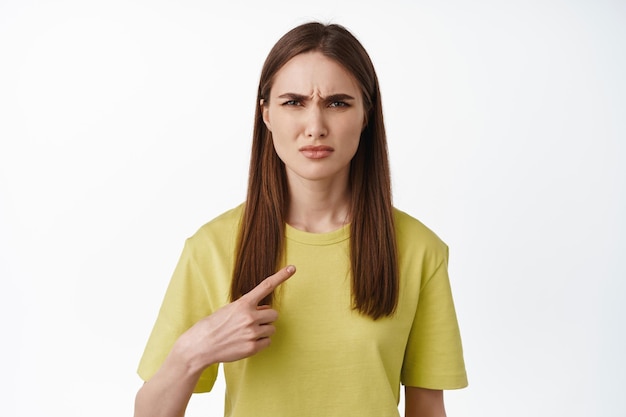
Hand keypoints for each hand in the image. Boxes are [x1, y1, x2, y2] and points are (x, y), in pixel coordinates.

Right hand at [176, 265, 295, 368]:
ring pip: (271, 329)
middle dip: (266, 318)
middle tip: (252, 322)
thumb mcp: (230, 310)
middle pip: (274, 314)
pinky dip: (260, 342)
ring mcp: (252, 333)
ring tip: (246, 333)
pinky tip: (246, 342)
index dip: (281, 276)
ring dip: (263, 330)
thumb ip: (249, 307)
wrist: (201, 345)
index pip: (266, 286)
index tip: (292, 268)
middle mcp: (250, 317)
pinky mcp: (252, 347)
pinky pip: (267, 342)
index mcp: (243, 304)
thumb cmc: (214, 325)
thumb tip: (266, 309)